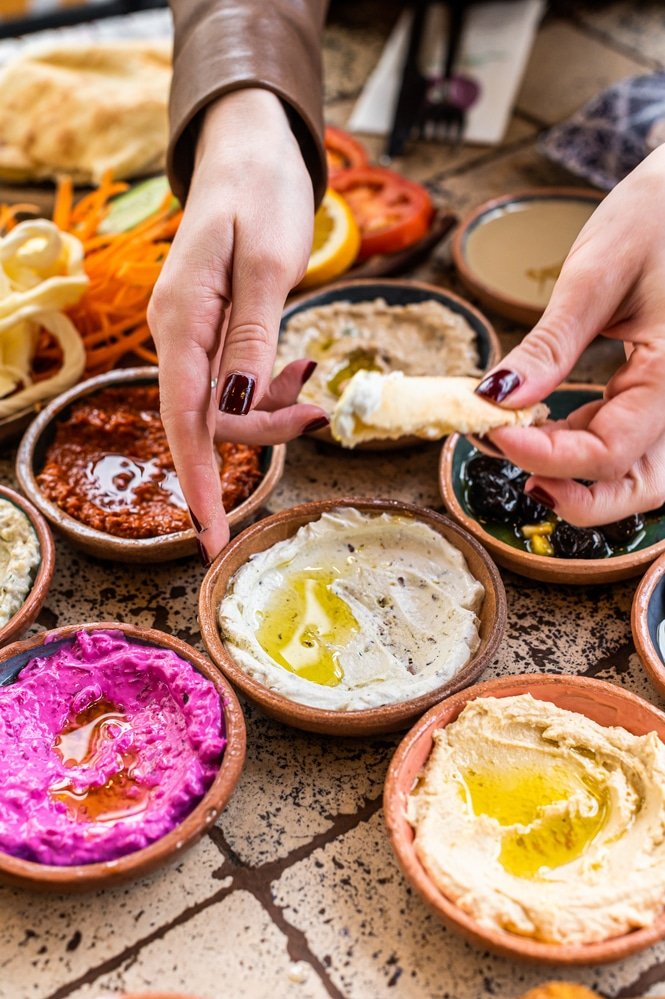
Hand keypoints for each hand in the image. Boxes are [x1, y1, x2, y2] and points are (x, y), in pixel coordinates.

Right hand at [148, 89, 326, 562]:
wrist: (253, 148)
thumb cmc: (261, 194)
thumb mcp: (267, 264)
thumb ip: (252, 339)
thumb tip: (237, 410)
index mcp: (182, 320)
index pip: (184, 421)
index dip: (200, 483)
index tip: (212, 539)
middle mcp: (180, 334)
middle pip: (212, 420)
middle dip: (266, 432)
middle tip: (320, 412)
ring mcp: (196, 334)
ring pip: (229, 406)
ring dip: (274, 408)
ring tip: (314, 378)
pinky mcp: (218, 330)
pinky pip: (239, 380)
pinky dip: (273, 386)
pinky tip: (300, 366)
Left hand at [476, 146, 664, 525]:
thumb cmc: (657, 216)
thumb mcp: (595, 276)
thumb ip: (549, 346)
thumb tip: (494, 399)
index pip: (611, 452)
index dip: (547, 456)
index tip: (491, 431)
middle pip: (637, 486)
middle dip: (571, 493)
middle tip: (508, 463)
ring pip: (638, 475)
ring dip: (580, 479)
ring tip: (520, 448)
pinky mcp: (663, 394)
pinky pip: (632, 443)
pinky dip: (586, 448)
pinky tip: (544, 428)